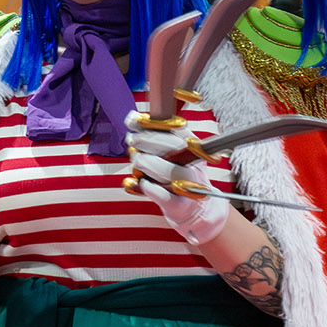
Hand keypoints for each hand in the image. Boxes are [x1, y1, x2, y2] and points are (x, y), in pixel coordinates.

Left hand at [125, 111, 229, 245]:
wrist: (195, 209)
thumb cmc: (176, 174)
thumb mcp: (171, 150)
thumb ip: (153, 134)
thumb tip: (132, 117)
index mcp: (193, 147)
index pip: (176, 128)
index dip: (151, 123)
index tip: (132, 120)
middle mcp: (194, 165)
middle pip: (171, 147)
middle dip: (145, 141)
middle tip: (132, 140)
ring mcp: (188, 186)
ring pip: (166, 171)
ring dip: (145, 163)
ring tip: (137, 160)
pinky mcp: (179, 206)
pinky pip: (162, 195)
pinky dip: (149, 188)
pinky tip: (142, 183)